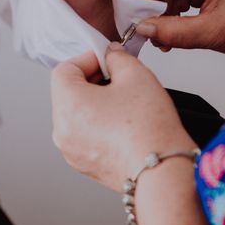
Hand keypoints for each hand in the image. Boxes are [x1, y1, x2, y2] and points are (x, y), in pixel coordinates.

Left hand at [50, 43, 195, 190]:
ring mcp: (71, 151)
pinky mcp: (84, 164)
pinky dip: (98, 125)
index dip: (87, 59)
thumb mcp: (136, 75)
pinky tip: (123, 123)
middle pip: (68, 92)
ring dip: (95, 103)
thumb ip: (118, 57)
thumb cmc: (148, 127)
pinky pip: (84, 135)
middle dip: (92, 80)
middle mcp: (62, 130)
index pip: (64, 70)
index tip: (107, 59)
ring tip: (124, 103)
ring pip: (76, 115)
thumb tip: (111, 55)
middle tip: (119, 79)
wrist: (162, 170)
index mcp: (68, 105)